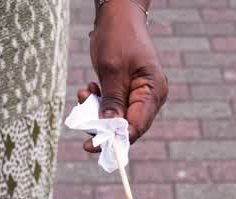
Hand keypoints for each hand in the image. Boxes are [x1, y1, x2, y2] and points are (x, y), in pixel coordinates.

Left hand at [82, 0, 167, 152]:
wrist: (118, 15)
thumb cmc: (118, 37)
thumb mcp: (111, 70)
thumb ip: (111, 101)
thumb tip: (109, 130)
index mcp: (153, 91)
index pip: (136, 126)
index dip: (115, 139)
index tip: (91, 146)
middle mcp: (150, 96)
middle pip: (128, 125)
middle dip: (103, 123)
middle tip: (82, 118)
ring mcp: (140, 94)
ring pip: (118, 117)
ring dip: (98, 111)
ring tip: (84, 93)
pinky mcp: (129, 91)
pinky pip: (114, 105)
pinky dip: (99, 102)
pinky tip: (90, 89)